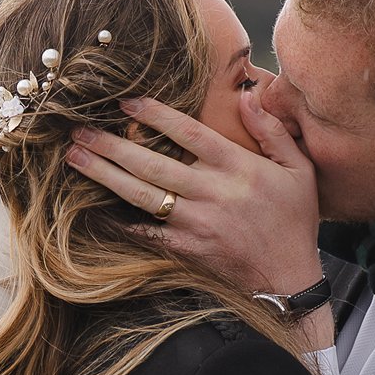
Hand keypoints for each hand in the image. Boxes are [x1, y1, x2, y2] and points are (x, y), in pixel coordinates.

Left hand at [65, 90, 324, 294]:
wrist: (289, 279)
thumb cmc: (294, 220)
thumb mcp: (298, 169)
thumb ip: (271, 130)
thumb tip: (247, 94)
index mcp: (238, 168)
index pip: (189, 133)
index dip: (155, 115)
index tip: (126, 103)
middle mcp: (212, 193)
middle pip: (152, 163)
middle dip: (112, 145)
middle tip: (78, 130)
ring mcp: (195, 222)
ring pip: (141, 194)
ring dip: (104, 175)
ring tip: (75, 158)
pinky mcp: (185, 247)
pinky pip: (144, 231)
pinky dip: (116, 219)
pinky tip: (90, 205)